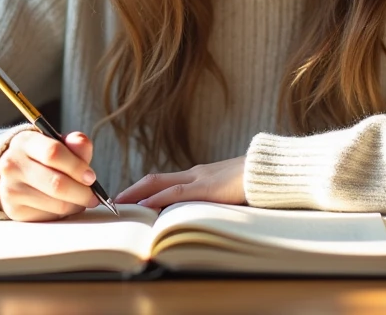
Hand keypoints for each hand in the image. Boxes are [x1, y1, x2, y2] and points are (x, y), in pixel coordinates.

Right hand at [0, 130, 98, 221]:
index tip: (91, 177)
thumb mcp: (58, 144)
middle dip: (82, 193)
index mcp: (25, 142)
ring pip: (56, 204)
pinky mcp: (14, 210)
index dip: (77, 167)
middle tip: (93, 197)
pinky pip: (49, 217)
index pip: (53, 153)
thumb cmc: (42, 158)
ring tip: (80, 200)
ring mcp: (11, 189)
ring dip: (75, 206)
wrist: (14, 173)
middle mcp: (12, 165)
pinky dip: (62, 214)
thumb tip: (83, 145)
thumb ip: (75, 143)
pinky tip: (63, 205)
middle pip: (56, 184)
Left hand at [115, 156, 245, 209]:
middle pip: (155, 179)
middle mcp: (195, 174)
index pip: (164, 180)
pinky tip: (144, 206)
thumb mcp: (229, 192)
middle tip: (112, 201)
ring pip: (160, 184)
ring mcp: (200, 178)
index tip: (126, 198)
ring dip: (137, 194)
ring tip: (119, 205)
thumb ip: (212, 199)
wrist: (273, 171)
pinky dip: (157, 199)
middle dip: (132, 190)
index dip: (143, 189)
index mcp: (200, 176)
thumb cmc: (255, 183)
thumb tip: (196, 214)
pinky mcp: (208, 187)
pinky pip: (177, 192)